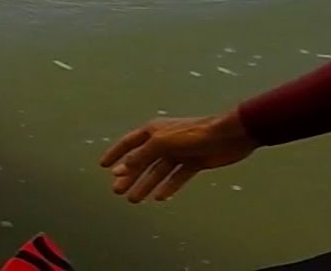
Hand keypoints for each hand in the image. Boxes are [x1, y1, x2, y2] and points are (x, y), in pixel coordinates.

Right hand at [98, 110, 258, 202]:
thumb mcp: (162, 143)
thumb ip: (142, 155)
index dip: (115, 154)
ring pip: (158, 171)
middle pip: (142, 160)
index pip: (129, 143)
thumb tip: (123, 166)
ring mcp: (179, 152)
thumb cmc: (192, 134)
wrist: (227, 136)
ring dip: (146, 184)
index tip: (103, 166)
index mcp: (154, 130)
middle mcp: (164, 140)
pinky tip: (160, 198)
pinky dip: (168, 187)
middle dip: (129, 175)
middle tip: (118, 191)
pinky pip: (176, 177)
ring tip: (134, 200)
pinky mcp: (194, 163)